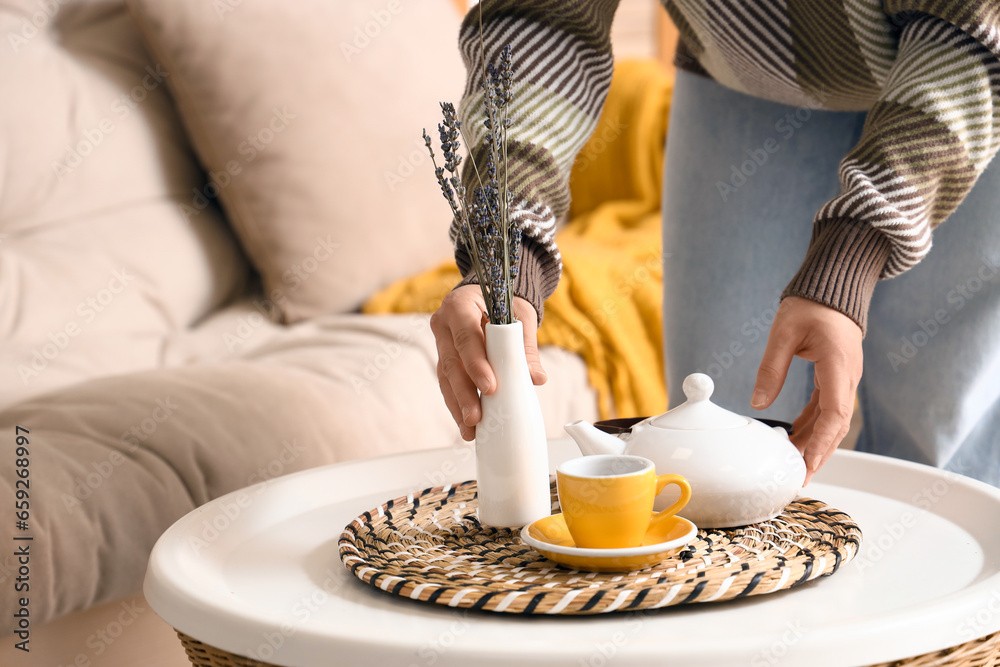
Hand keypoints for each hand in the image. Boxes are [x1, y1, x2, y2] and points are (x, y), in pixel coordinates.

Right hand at [430, 284, 546, 440]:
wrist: (491, 298)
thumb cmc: (506, 304)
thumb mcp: (520, 317)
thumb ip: (525, 346)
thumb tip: (537, 378)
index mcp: (459, 305)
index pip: (465, 336)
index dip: (475, 363)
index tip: (489, 387)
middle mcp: (444, 325)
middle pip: (451, 363)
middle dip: (464, 393)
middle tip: (476, 417)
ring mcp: (441, 344)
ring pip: (446, 378)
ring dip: (458, 405)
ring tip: (471, 428)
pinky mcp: (445, 361)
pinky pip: (448, 385)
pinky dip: (458, 405)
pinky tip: (467, 425)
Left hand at [751, 296, 862, 484]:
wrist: (833, 288)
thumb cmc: (810, 305)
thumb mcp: (784, 333)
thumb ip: (771, 368)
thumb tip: (758, 403)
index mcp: (838, 366)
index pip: (835, 414)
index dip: (821, 443)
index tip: (807, 464)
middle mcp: (847, 376)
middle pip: (837, 425)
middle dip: (820, 453)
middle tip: (800, 478)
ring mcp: (844, 378)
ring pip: (833, 419)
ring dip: (815, 442)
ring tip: (793, 462)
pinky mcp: (836, 376)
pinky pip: (827, 407)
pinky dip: (813, 425)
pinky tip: (795, 436)